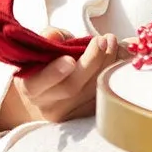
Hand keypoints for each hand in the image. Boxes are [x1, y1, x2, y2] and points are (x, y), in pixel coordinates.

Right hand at [0, 30, 119, 129]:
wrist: (48, 92)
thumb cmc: (46, 63)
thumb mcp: (42, 47)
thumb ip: (49, 39)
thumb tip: (55, 35)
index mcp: (30, 87)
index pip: (38, 83)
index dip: (54, 73)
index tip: (69, 60)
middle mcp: (48, 105)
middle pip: (71, 87)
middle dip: (91, 61)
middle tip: (103, 40)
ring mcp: (68, 114)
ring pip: (91, 92)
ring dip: (107, 66)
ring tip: (113, 43)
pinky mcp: (86, 116)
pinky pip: (103, 96)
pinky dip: (114, 76)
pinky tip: (121, 58)